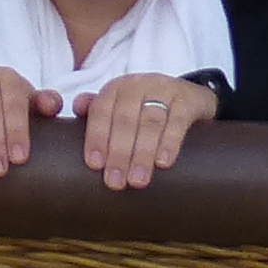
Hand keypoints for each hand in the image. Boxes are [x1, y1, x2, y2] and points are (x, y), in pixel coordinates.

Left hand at [73, 71, 213, 191]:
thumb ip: (97, 111)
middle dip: (118, 153)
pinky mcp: (189, 98)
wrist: (190, 97)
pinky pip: (179, 119)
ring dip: (142, 153)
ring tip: (137, 181)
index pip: (101, 110)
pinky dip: (170, 142)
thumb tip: (77, 107)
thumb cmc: (146, 109)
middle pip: (125, 119)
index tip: (94, 165)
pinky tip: (163, 163)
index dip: (96, 137)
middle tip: (115, 183)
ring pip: (150, 122)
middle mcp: (138, 84)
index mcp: (116, 88)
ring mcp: (164, 89)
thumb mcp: (121, 107)